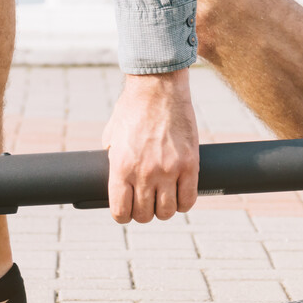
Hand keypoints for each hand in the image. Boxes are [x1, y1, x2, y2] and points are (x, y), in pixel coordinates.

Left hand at [101, 69, 199, 222]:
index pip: (120, 211)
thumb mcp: (112, 136)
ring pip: (167, 212)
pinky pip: (188, 199)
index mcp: (121, 167)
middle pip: (144, 215)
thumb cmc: (132, 109)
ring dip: (164, 210)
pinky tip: (180, 196)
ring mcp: (168, 170)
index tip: (127, 210)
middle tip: (147, 202)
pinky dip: (184, 203)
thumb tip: (115, 180)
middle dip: (144, 212)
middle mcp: (144, 173)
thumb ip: (112, 159)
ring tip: (164, 199)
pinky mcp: (190, 164)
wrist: (158, 87)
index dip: (123, 214)